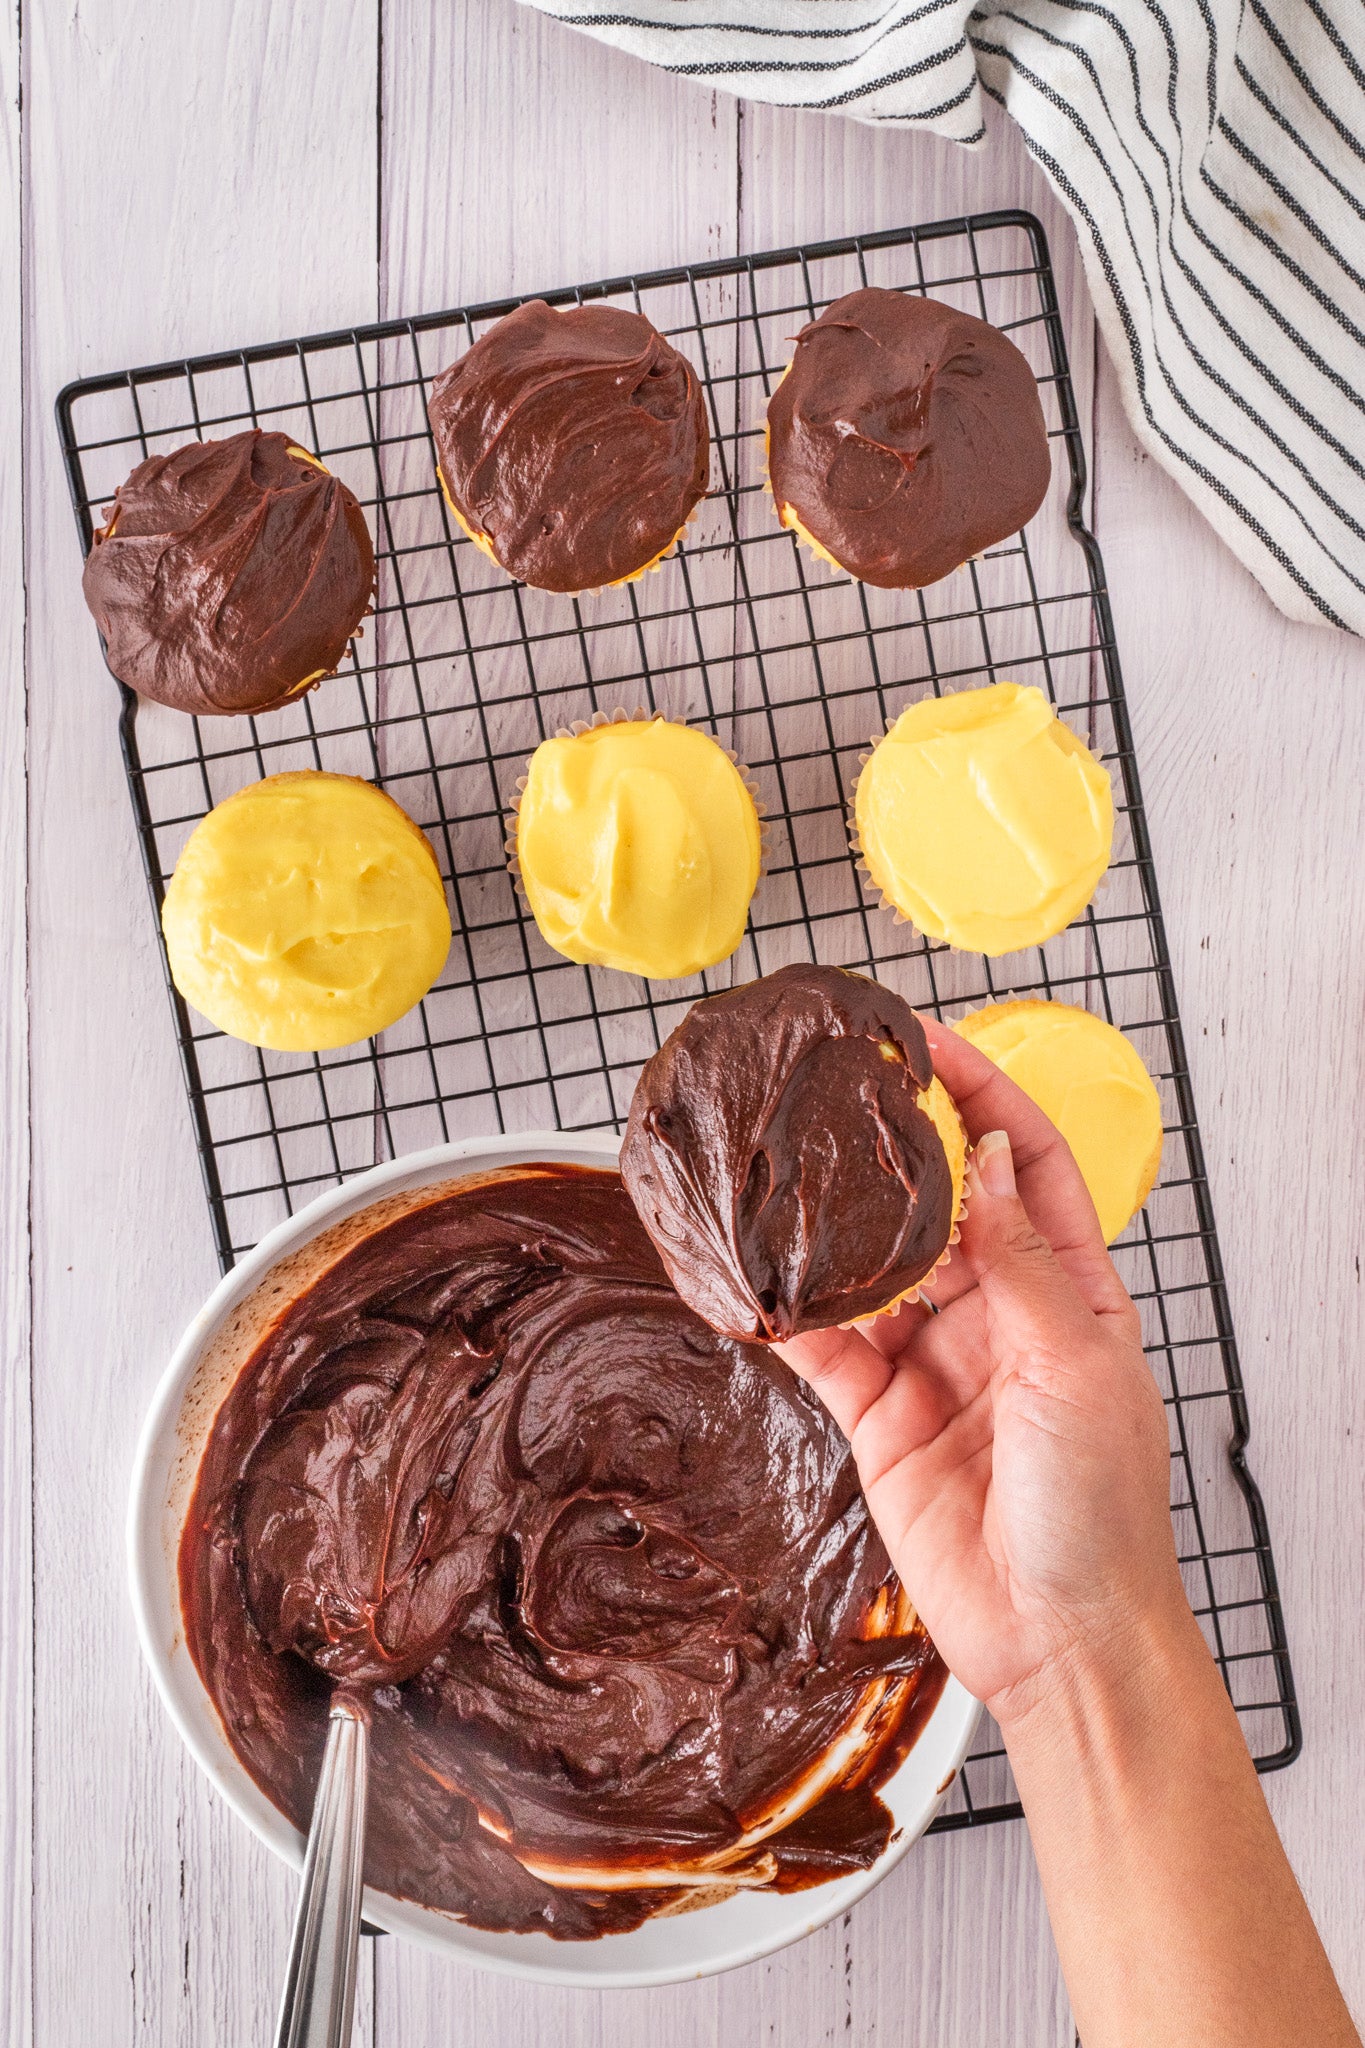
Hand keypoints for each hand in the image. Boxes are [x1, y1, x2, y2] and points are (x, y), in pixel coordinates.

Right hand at [774, 1017, 1184, 1727]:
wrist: (1058, 1636)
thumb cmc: (1100, 1510)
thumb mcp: (1073, 1363)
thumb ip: (1021, 1260)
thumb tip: (989, 1158)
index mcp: (1069, 1291)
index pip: (1028, 1163)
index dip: (986, 1096)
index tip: (932, 1044)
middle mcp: (999, 1314)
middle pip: (940, 1204)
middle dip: (893, 1146)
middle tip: (838, 1093)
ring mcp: (935, 1361)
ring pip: (871, 1268)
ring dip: (831, 1225)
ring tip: (783, 1169)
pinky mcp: (880, 1415)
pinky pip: (824, 1346)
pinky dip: (787, 1314)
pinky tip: (754, 1280)